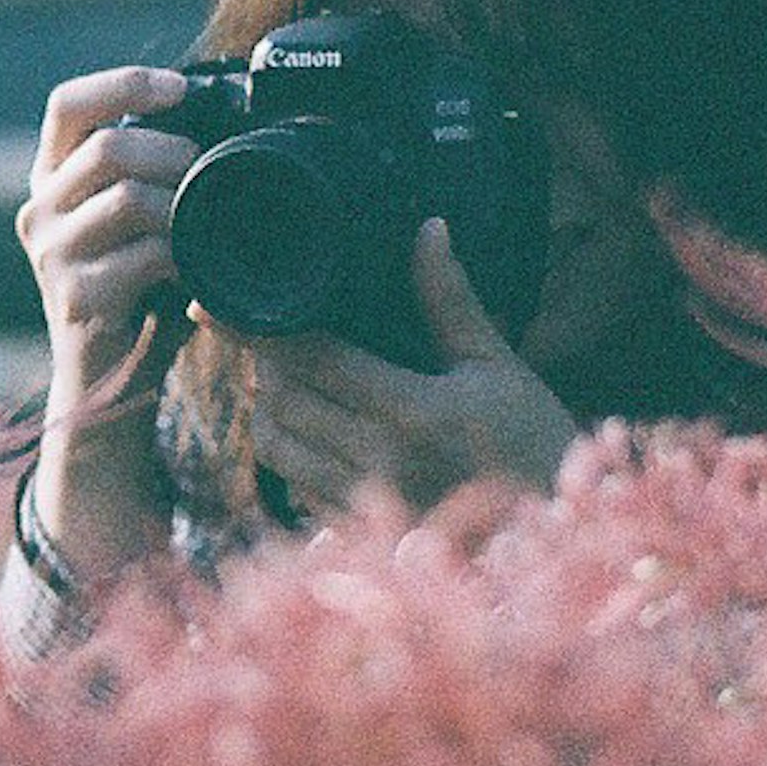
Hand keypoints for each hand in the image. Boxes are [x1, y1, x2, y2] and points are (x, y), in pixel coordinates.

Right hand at [14, 64, 195, 415]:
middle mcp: (39, 210)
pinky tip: (194, 269)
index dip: (125, 83)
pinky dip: (182, 256)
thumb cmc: (140, 291)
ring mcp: (52, 255)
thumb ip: (151, 173)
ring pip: (126, 197)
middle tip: (206, 173)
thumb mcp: (137, 221)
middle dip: (172, 151)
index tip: (182, 89)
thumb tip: (217, 117)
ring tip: (203, 224)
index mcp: (50, 179)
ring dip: (180, 205)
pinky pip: (144, 255)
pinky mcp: (77, 297)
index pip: (68, 104)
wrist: (114, 378)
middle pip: (106, 147)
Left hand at [242, 219, 579, 514]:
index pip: (310, 359)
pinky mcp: (365, 536)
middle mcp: (380, 461)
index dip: (252, 328)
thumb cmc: (537, 442)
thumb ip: (451, 302)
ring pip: (279, 451)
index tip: (208, 301)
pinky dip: (289, 458)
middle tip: (252, 332)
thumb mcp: (498, 367)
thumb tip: (428, 229)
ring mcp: (368, 505)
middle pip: (282, 402)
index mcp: (412, 411)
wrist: (558, 535)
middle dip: (258, 365)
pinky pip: (299, 491)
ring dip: (265, 412)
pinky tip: (304, 433)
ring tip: (274, 381)